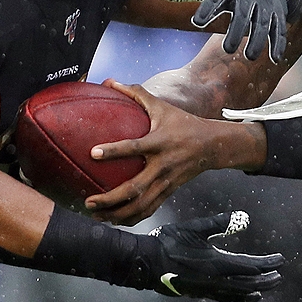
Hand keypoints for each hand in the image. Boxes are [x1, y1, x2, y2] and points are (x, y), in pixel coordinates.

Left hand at [85, 82, 265, 224]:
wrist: (213, 145)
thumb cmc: (183, 123)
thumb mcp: (162, 106)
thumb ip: (136, 93)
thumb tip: (110, 81)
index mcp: (159, 142)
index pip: (134, 148)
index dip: (114, 151)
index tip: (93, 153)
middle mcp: (163, 165)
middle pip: (135, 188)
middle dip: (110, 198)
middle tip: (88, 200)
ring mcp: (167, 182)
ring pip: (141, 205)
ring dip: (117, 213)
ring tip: (96, 215)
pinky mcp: (169, 192)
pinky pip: (149, 209)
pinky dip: (132, 218)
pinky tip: (115, 220)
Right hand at [134, 211, 284, 301]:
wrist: (147, 262)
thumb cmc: (169, 242)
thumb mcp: (195, 228)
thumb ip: (219, 223)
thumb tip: (243, 217)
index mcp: (217, 263)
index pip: (251, 265)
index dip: (268, 263)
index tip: (281, 260)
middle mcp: (216, 280)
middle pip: (249, 283)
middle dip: (266, 279)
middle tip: (279, 275)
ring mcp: (209, 289)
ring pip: (239, 293)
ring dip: (256, 289)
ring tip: (267, 287)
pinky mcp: (201, 293)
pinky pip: (227, 298)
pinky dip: (240, 297)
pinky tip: (246, 296)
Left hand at [159, 0, 301, 62]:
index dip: (207, 9)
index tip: (197, 22)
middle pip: (242, 14)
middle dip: (236, 31)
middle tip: (227, 48)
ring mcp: (265, 3)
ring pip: (262, 23)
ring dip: (258, 40)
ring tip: (250, 56)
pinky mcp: (278, 11)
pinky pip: (279, 28)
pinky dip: (278, 42)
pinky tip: (274, 58)